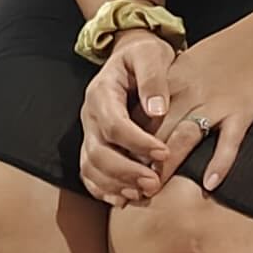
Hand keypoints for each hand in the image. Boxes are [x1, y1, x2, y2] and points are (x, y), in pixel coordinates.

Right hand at [76, 29, 178, 203]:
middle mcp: (90, 115)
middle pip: (98, 152)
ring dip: (115, 185)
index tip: (163, 153)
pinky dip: (103, 190)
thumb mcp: (151, 54)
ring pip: (90, 166)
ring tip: (142, 193)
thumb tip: (156, 109)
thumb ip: (153, 77)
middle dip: (125, 171)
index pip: (114, 124)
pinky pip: (89, 173)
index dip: (138, 143)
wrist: (130, 56)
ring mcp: (89, 132)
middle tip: (154, 183)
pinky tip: (124, 199)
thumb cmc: (144, 55)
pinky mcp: (94, 144)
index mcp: (102, 92)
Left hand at [138, 18, 252, 200]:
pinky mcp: (242, 111)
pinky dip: (220, 162)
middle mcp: (189, 94)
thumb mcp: (187, 65)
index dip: (126, 144)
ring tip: (156, 191)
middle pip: (157, 132)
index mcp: (172, 83)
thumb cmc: (225, 54)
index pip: (140, 117)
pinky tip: (210, 183)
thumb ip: (166, 91)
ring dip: (169, 166)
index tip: (116, 167)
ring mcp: (217, 103)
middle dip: (139, 161)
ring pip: (185, 137)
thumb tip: (145, 119)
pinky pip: (229, 141)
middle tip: (128, 187)